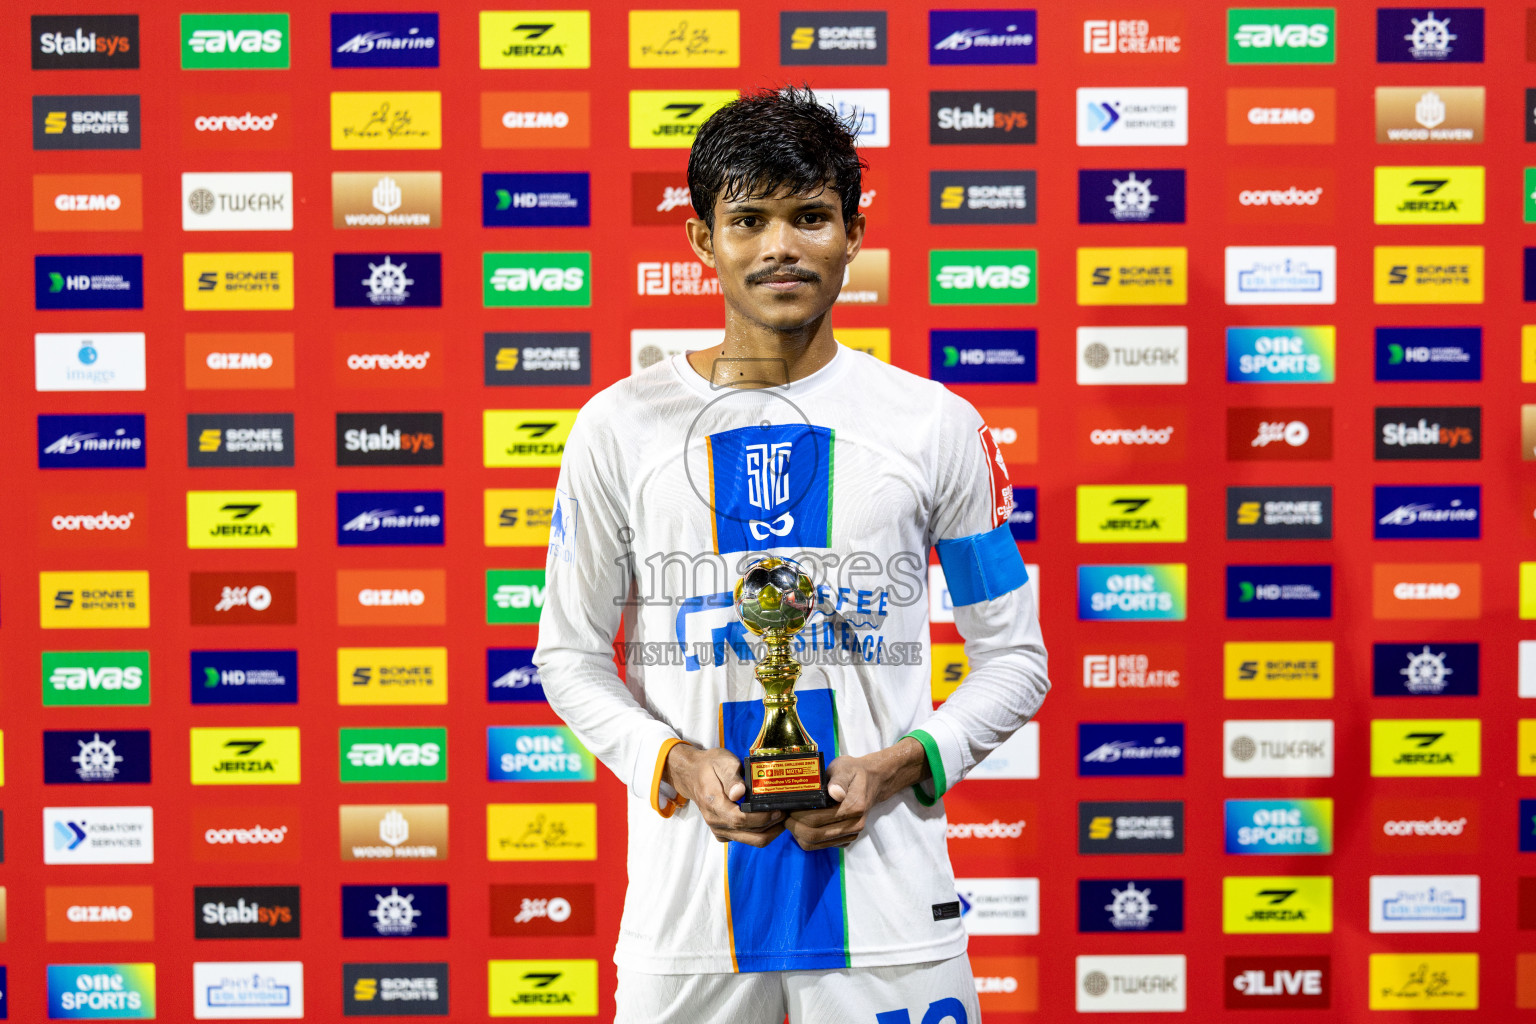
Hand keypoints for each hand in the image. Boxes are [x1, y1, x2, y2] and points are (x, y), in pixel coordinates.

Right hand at [663, 744, 784, 846]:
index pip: (740, 819)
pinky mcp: (722, 832)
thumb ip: (732, 777)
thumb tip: (740, 793)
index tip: (777, 810)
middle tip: (785, 812)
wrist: (692, 774)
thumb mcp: (722, 762)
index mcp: (714, 803)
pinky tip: (768, 820)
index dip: (762, 818)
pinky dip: (759, 833)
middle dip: (771, 826)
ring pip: (749, 840)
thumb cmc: (710, 765)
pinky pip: (744, 839)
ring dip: (769, 831)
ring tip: (781, 817)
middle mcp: (714, 820)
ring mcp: (718, 829)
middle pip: (749, 834)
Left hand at [784, 738, 926, 851]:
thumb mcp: (845, 767)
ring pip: (815, 844)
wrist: (872, 781)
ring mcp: (851, 834)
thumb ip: (839, 780)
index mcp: (853, 807)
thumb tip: (835, 793)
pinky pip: (821, 845)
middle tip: (785, 815)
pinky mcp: (846, 839)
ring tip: (792, 820)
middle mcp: (854, 825)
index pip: (817, 820)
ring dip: (799, 835)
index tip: (788, 808)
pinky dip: (808, 838)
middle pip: (814, 836)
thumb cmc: (854, 772)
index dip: (797, 816)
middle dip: (794, 827)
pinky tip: (803, 824)